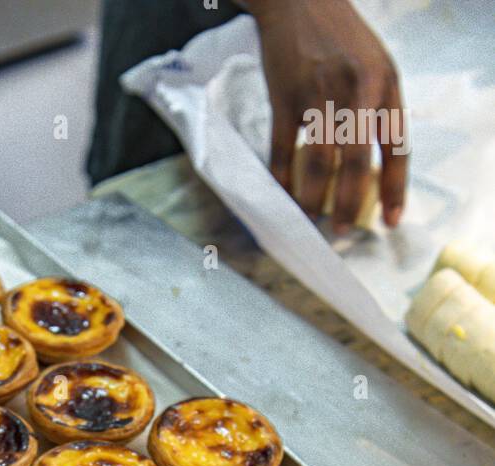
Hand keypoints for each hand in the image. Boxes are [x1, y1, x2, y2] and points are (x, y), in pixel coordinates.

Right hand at [248, 0, 406, 231]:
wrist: (300, 0)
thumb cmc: (341, 38)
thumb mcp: (376, 65)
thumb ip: (379, 109)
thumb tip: (376, 169)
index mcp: (386, 83)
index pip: (395, 146)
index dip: (394, 188)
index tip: (390, 220)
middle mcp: (355, 89)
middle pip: (355, 160)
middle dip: (350, 203)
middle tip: (343, 231)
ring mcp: (317, 93)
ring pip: (318, 161)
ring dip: (313, 198)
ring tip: (313, 219)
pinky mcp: (284, 97)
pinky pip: (283, 149)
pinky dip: (282, 178)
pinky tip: (283, 197)